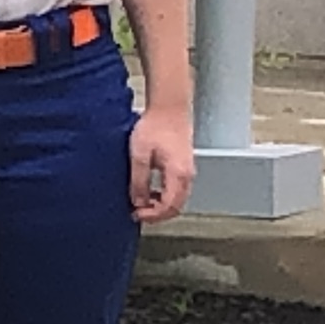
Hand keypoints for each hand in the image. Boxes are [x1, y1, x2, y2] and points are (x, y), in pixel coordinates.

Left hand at [131, 101, 194, 222]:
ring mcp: (188, 170)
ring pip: (178, 199)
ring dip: (161, 206)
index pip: (169, 206)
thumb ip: (139, 181)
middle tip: (138, 213)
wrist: (169, 107)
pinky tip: (150, 191)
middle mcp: (187, 175)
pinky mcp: (184, 165)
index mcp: (178, 174)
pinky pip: (177, 189)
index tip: (136, 215)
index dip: (153, 216)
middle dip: (157, 214)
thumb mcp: (140, 155)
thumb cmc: (155, 126)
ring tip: (141, 203)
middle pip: (176, 206)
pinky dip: (164, 196)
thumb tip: (138, 202)